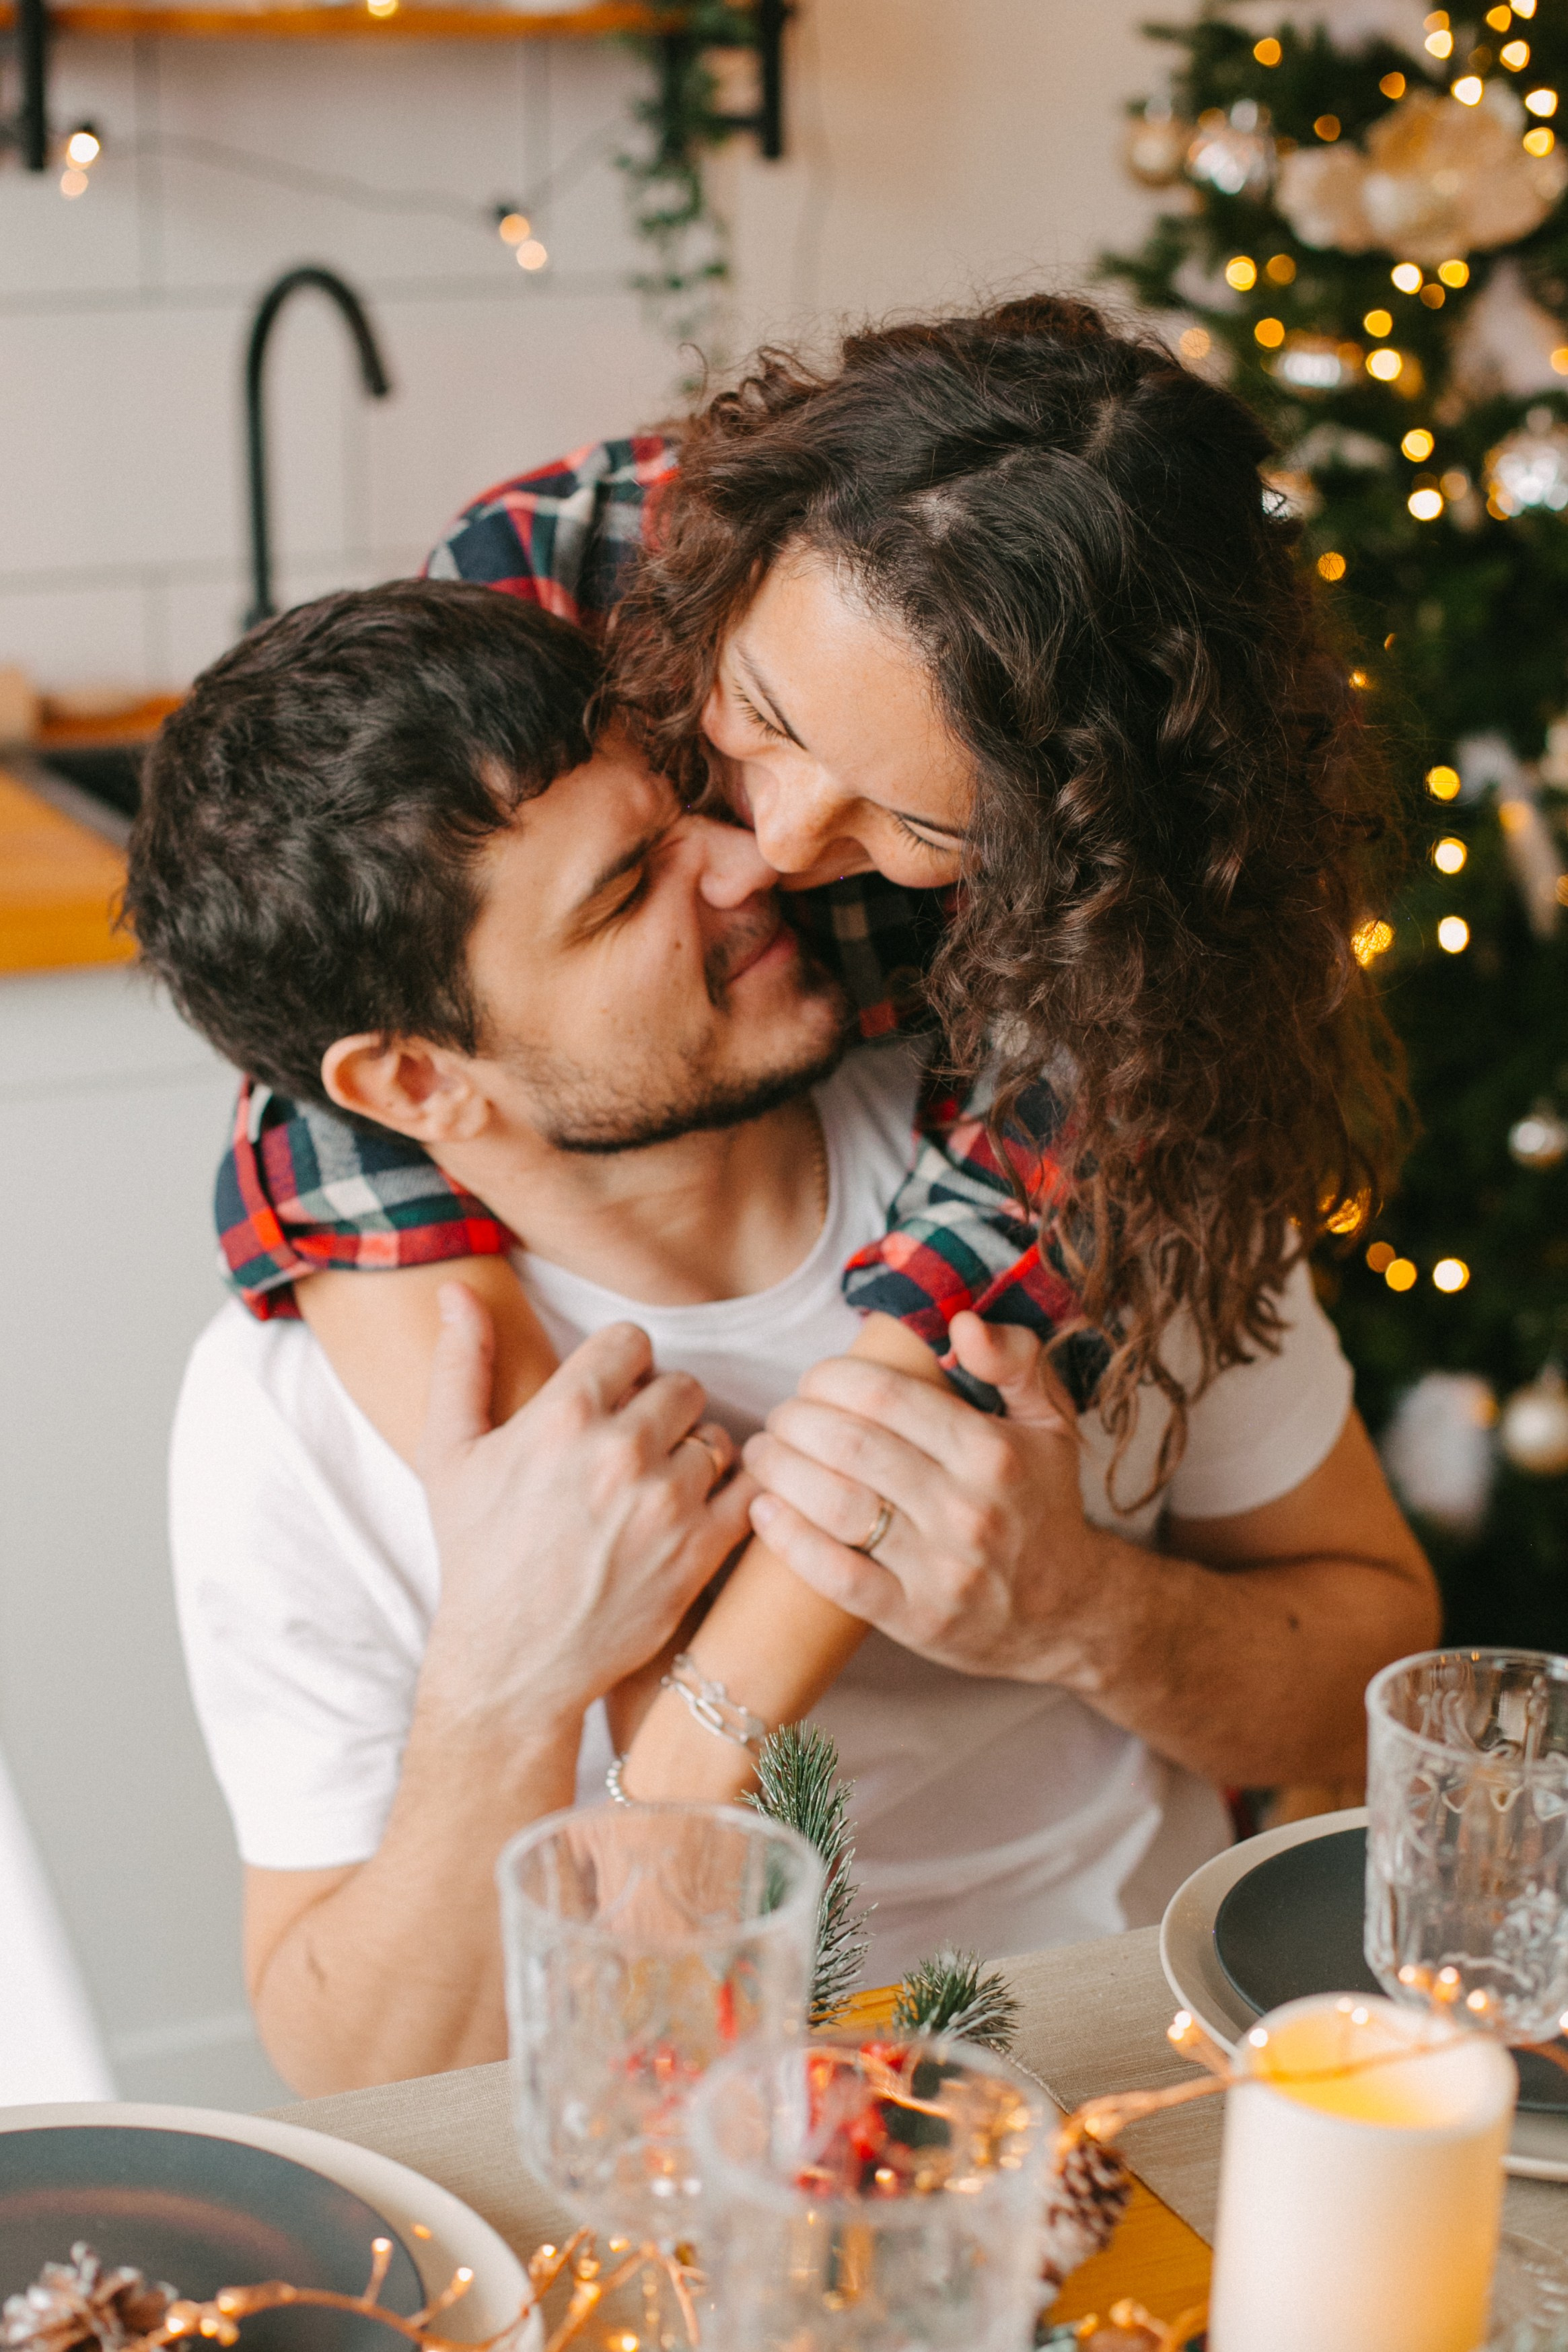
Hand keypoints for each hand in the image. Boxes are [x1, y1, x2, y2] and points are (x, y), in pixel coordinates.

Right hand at [418, 1283, 754, 1730]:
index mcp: (564, 1416)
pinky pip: (752, 1489)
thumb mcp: (447, 1455)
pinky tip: (708, 1506)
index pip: (632, 1341)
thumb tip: (456, 1291)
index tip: (611, 1398)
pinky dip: (739, 1492)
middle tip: (638, 1446)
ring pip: (718, 1436)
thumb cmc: (476, 1555)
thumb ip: (459, 1364)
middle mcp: (621, 1451)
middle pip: (682, 1384)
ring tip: (663, 1486)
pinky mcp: (702, 1550)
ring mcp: (667, 1502)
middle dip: (662, 1409)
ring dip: (697, 1454)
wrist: (510, 1661)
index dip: (623, 1367)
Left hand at [743, 1313, 1103, 1682]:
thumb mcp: (1049, 1420)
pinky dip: (790, 1539)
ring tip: (762, 1454)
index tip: (815, 1382)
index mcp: (994, 1451)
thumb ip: (1015, 1357)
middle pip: (848, 1445)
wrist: (1069, 1610)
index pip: (883, 1395)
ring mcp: (943, 1570)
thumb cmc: (1041, 1500)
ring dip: (780, 1471)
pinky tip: (766, 1510)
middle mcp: (969, 1509)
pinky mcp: (917, 1619)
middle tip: (781, 1417)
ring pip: (835, 1506)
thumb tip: (962, 1322)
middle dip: (795, 1420)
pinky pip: (836, 1577)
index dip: (830, 1378)